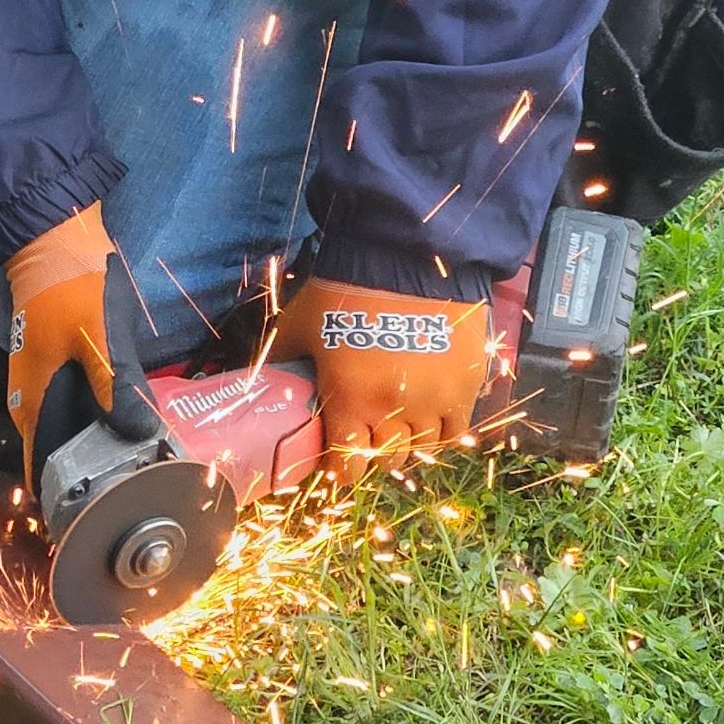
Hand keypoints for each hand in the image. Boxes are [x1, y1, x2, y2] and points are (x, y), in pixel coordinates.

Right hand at [3, 203, 159, 476]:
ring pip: (74, 432)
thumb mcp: (98, 337)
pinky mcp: (62, 370)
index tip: (103, 516)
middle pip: (63, 454)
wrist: (54, 240)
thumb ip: (116, 387)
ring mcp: (47, 385)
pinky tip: (137, 426)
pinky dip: (105, 421)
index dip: (70, 497)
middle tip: (141, 492)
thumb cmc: (72, 288)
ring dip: (104, 448)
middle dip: (97, 475)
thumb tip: (139, 435)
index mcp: (33, 403)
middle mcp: (34, 403)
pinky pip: (83, 409)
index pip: (43, 469)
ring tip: (146, 468)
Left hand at [269, 277, 489, 481]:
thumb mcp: (298, 325)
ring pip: (422, 448)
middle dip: (373, 453)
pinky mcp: (465, 384)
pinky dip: (442, 431)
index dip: (340, 469)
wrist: (403, 254)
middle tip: (367, 435)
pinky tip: (430, 418)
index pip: (346, 466)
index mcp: (349, 401)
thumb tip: (257, 378)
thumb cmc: (343, 288)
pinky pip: (457, 430)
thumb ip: (281, 358)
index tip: (337, 461)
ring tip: (400, 425)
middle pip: (385, 459)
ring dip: (408, 442)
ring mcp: (434, 399)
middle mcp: (393, 409)